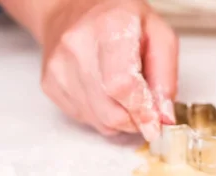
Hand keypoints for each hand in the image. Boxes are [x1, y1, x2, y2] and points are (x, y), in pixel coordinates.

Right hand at [40, 0, 177, 140]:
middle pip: (110, 110)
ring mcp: (59, 67)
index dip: (142, 111)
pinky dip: (101, 115)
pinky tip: (104, 92)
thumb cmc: (118, 19)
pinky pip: (84, 118)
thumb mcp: (158, 34)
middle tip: (145, 109)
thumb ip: (166, 75)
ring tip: (124, 95)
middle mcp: (78, 46)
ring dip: (119, 119)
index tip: (155, 123)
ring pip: (98, 120)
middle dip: (134, 120)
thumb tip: (164, 116)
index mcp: (110, 27)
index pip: (123, 85)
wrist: (72, 9)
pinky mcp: (50, 84)